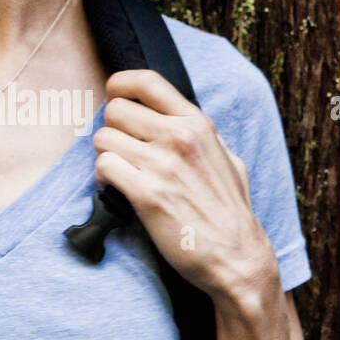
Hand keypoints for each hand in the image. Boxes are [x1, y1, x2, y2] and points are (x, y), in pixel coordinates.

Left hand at [90, 70, 278, 300]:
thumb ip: (200, 136)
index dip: (120, 85)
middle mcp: (180, 137)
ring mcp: (163, 165)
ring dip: (105, 156)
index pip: (146, 81)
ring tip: (119, 173)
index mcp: (198, 124)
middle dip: (111, 130)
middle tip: (120, 150)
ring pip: (103, 138)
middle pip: (115, 110)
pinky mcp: (146, 194)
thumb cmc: (231, 212)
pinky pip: (103, 167)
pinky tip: (115, 189)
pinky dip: (102, 178)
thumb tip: (173, 121)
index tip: (114, 98)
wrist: (237, 257)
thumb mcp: (228, 159)